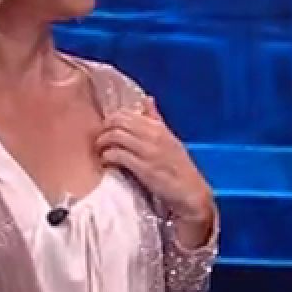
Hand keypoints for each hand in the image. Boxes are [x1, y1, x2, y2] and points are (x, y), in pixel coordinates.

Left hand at [96, 97, 214, 224]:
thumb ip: (156, 119)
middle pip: (118, 121)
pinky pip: (117, 155)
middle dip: (104, 129)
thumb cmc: (179, 167)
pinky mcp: (142, 168)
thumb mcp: (170, 139)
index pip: (127, 113)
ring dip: (103, 143)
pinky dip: (107, 157)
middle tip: (101, 139)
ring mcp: (148, 151)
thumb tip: (147, 100)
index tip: (107, 129)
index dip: (112, 119)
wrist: (190, 192)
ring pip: (115, 135)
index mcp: (159, 127)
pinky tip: (106, 162)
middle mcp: (153, 135)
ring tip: (101, 151)